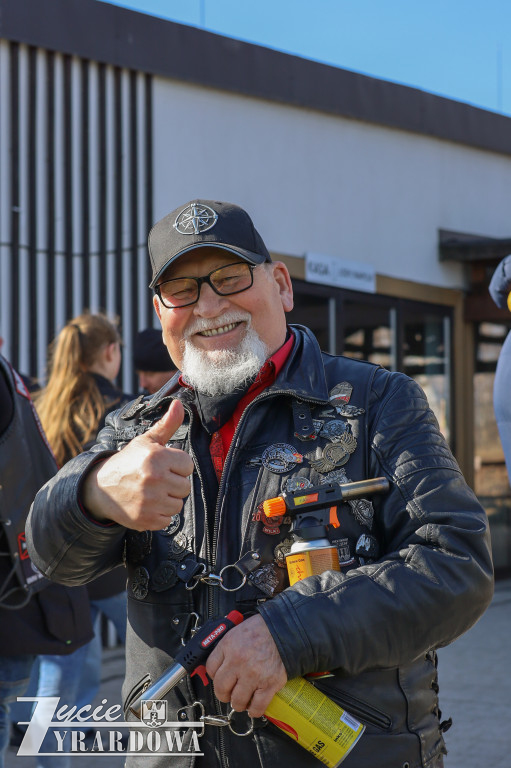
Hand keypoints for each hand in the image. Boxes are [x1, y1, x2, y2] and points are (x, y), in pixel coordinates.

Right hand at [82, 399, 193, 529]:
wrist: (101, 488)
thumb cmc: (128, 462)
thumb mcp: (146, 441)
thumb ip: (167, 424)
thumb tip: (179, 404)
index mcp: (156, 457)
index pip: (188, 465)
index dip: (177, 465)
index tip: (164, 465)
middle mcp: (154, 479)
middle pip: (185, 486)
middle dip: (174, 483)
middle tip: (157, 479)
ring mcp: (150, 501)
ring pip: (178, 504)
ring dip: (168, 499)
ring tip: (153, 491)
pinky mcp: (146, 519)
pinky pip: (168, 519)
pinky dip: (160, 514)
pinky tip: (148, 504)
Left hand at [206, 614, 286, 717]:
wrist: (286, 630)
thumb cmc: (264, 629)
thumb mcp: (238, 630)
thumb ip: (228, 646)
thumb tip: (220, 662)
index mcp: (229, 646)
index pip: (210, 668)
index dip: (214, 676)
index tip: (218, 679)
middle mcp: (238, 661)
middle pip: (221, 688)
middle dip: (223, 694)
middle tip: (228, 694)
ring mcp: (253, 675)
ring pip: (237, 700)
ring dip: (238, 704)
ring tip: (242, 701)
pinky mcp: (269, 684)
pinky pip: (257, 705)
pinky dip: (254, 710)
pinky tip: (254, 708)